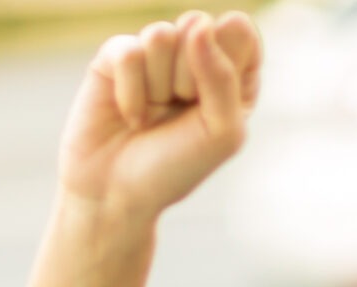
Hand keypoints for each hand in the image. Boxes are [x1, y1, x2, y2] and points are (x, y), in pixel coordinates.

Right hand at [59, 11, 260, 224]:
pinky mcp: (116, 57)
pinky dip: (131, 92)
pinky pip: (128, 51)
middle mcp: (194, 58)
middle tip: (180, 112)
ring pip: (161, 34)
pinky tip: (130, 115)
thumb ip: (224, 77)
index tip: (214, 100)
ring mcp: (154, 55)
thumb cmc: (177, 167)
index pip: (241, 31)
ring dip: (159, 86)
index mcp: (232, 74)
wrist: (117, 193)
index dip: (228, 58)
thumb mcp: (221, 133)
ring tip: (154, 113)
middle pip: (199, 26)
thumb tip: (199, 23)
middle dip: (191, 78)